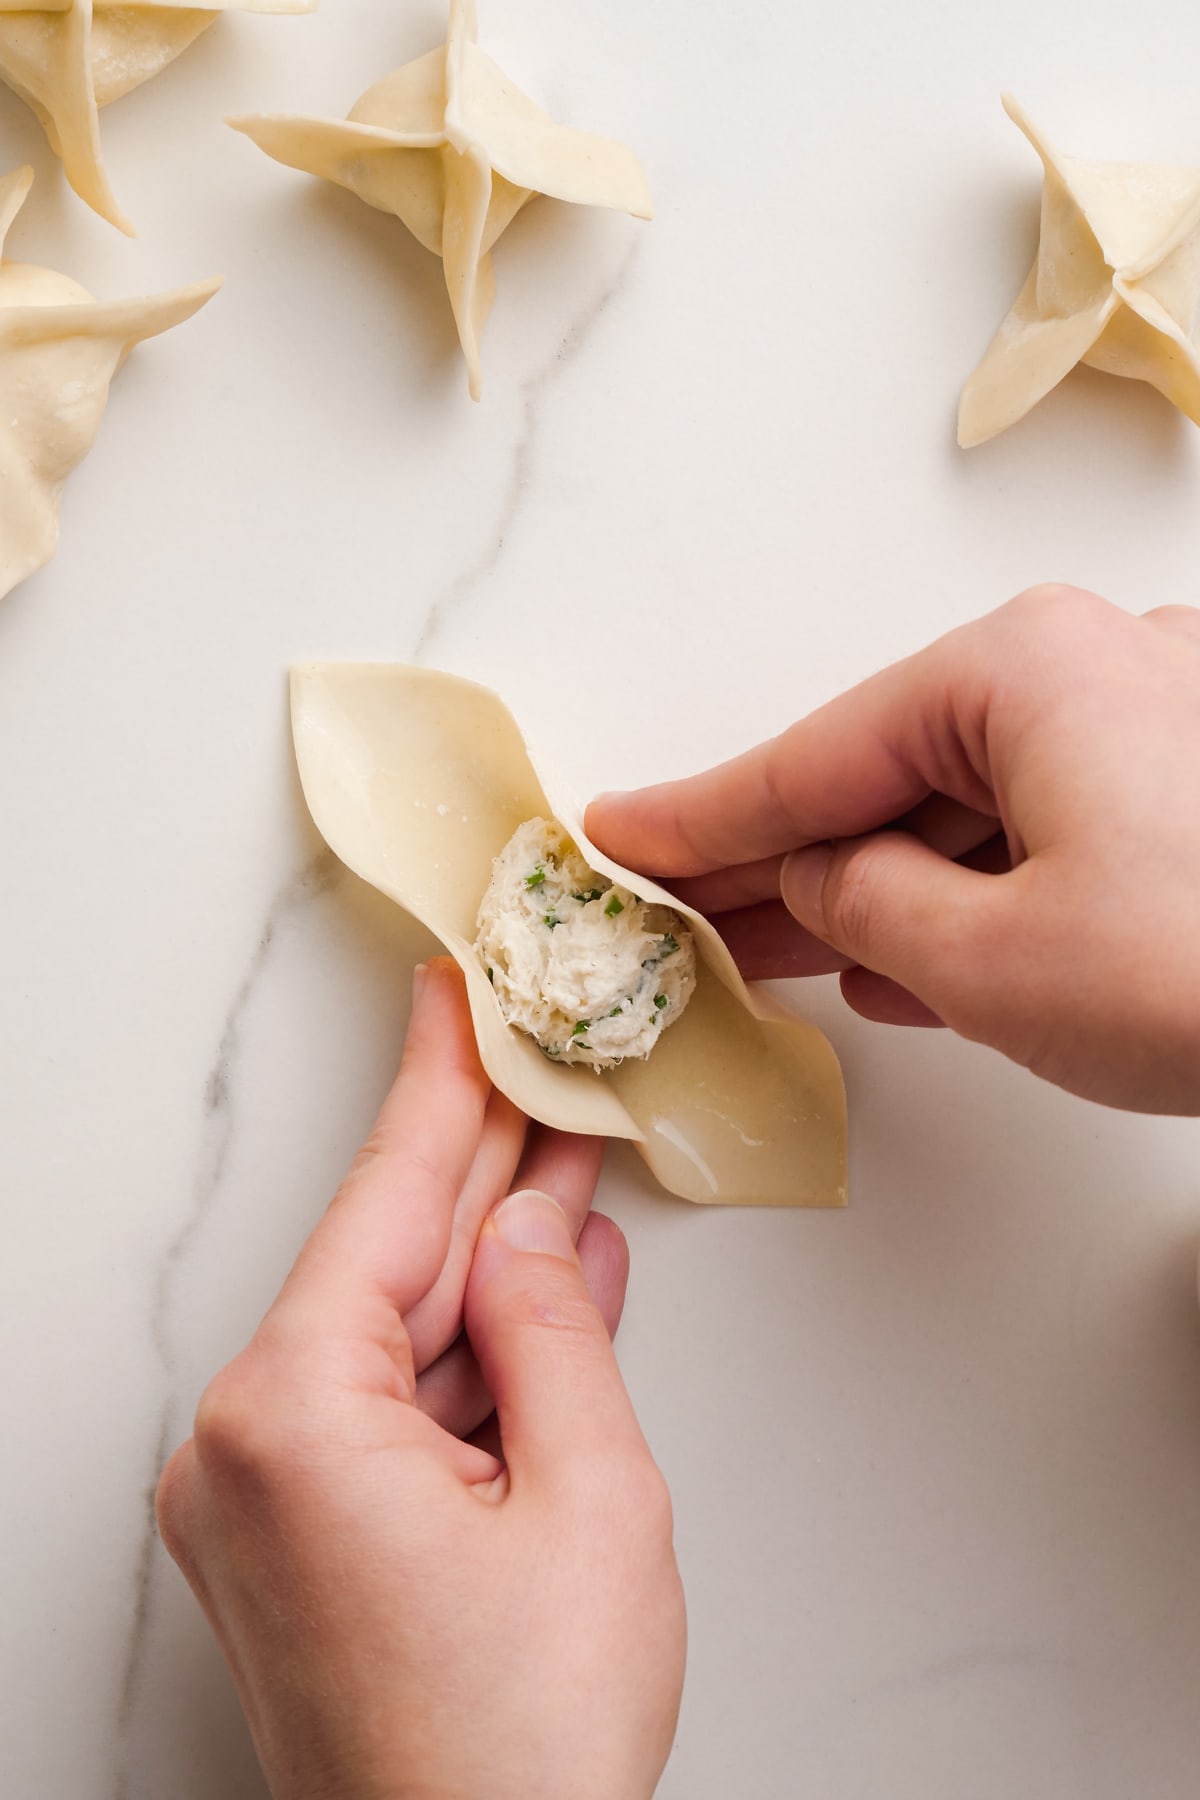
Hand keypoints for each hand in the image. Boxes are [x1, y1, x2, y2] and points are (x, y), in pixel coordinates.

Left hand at [157, 957, 684, 1799]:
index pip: (384, 1201)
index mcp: (292, 1418)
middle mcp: (244, 1448)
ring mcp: (263, 1502)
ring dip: (491, 1268)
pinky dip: (472, 1358)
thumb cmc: (522, 1753)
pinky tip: (545, 1296)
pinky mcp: (297, 1542)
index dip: (440, 1086)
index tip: (452, 995)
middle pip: (387, 1263)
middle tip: (540, 1071)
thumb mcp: (590, 1502)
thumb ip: (556, 1335)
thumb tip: (539, 1228)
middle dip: (481, 1173)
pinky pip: (390, 1407)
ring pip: (397, 1336)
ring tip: (571, 1171)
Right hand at [587, 587, 1199, 1113]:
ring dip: (878, 890)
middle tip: (678, 911)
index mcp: (1022, 670)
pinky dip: (974, 898)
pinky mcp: (1197, 795)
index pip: (814, 756)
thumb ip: (868, 907)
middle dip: (784, 860)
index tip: (615, 832)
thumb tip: (826, 881)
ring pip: (971, 811)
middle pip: (889, 775)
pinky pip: (1048, 834)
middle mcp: (1090, 666)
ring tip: (777, 955)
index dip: (701, 815)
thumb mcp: (990, 957)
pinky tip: (911, 959)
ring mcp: (1155, 725)